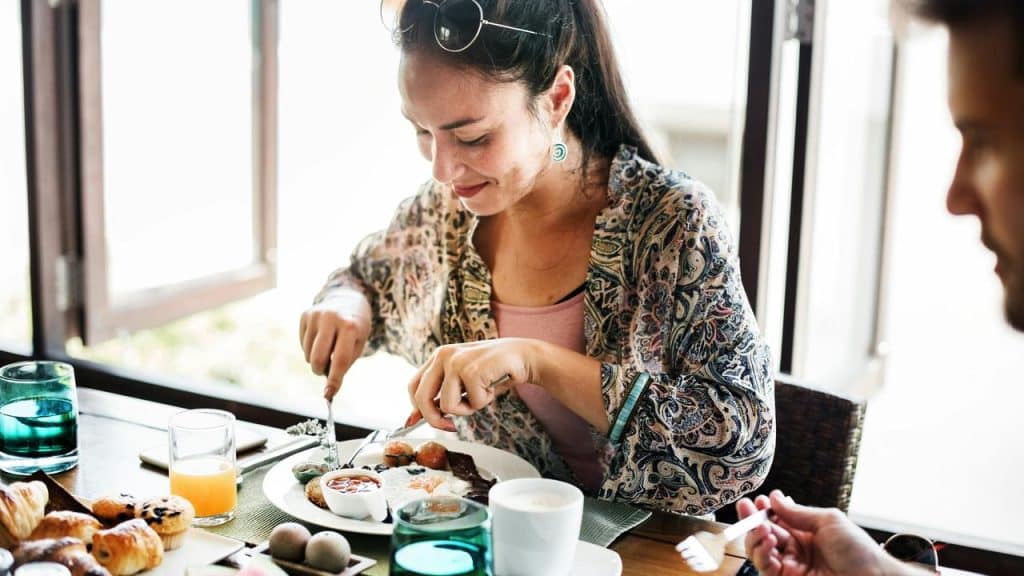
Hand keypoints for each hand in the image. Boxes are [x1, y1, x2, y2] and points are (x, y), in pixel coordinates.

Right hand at [299, 293, 371, 400]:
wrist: (347, 297)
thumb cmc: (356, 327)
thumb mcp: (359, 344)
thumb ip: (344, 364)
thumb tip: (329, 390)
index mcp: (350, 326)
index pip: (339, 360)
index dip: (334, 380)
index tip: (330, 394)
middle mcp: (330, 319)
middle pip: (318, 359)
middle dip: (321, 371)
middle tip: (326, 370)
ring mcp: (315, 315)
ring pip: (308, 354)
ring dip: (317, 359)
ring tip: (328, 348)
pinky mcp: (305, 315)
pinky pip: (303, 344)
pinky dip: (311, 348)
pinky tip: (321, 338)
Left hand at [407, 338, 534, 431]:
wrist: (523, 357)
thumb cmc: (493, 372)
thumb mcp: (463, 382)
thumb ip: (441, 394)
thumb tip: (414, 418)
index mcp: (438, 356)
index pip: (413, 385)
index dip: (416, 408)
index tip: (422, 422)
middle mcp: (443, 355)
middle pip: (422, 397)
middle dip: (435, 419)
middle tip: (451, 427)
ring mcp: (456, 361)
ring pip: (447, 405)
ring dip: (468, 408)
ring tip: (482, 394)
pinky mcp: (471, 370)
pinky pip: (472, 403)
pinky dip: (484, 402)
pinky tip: (492, 387)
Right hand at [737, 490, 908, 575]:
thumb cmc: (859, 550)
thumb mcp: (828, 521)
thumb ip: (798, 512)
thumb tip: (775, 498)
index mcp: (806, 532)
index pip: (777, 519)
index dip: (764, 510)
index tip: (756, 500)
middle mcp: (796, 549)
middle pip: (764, 534)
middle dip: (752, 520)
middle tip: (745, 507)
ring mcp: (791, 566)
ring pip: (759, 551)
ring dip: (755, 537)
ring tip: (762, 528)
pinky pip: (765, 568)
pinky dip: (761, 554)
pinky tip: (768, 541)